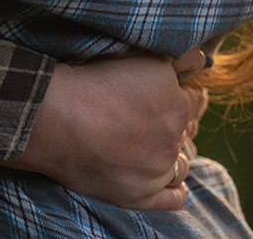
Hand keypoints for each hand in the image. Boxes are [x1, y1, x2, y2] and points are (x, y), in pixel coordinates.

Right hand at [10, 50, 208, 209]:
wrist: (53, 118)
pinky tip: (172, 184)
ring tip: (151, 144)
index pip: (193, 97)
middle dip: (176, 122)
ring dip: (173, 153)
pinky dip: (175, 191)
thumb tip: (199, 62)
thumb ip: (178, 58)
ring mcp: (159, 168)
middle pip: (187, 129)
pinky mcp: (142, 195)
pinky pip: (173, 198)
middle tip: (151, 115)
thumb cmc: (88, 82)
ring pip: (182, 162)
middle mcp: (174, 136)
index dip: (178, 91)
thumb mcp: (139, 55)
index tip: (163, 90)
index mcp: (177, 101)